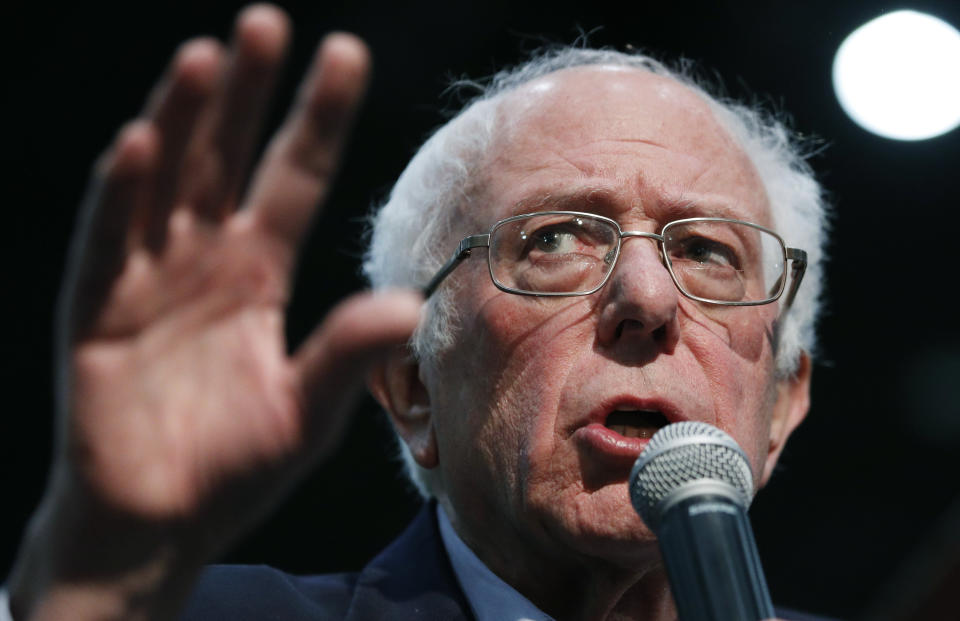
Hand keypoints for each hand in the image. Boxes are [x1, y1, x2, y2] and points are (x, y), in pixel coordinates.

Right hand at [9, 5, 419, 618]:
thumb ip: (349, 356)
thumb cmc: (235, 468)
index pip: (295, 179)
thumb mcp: (307, 411)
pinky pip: (108, 245)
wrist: (157, 522)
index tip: (346, 53)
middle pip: (227, 160)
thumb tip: (411, 303)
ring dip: (183, 121)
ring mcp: (147, 279)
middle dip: (246, 94)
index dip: (318, 119)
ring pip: (166, 183)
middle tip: (268, 23)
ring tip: (208, 56)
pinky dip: (121, 197)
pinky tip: (142, 143)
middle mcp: (205, 261)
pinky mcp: (96, 312)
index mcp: (258, 273)